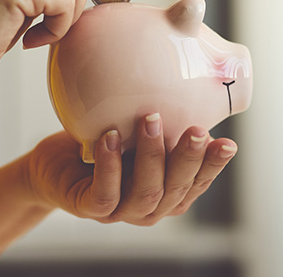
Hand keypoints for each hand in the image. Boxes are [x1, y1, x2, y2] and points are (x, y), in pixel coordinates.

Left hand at [23, 114, 236, 225]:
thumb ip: (162, 119)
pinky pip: (105, 194)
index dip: (213, 166)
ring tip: (150, 120)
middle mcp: (150, 207)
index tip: (228, 143)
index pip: (198, 182)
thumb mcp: (135, 130)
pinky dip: (110, 166)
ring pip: (146, 192)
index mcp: (168, 192)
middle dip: (188, 159)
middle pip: (176, 190)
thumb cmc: (102, 145)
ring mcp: (120, 212)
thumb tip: (186, 70)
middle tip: (197, 130)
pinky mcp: (89, 209)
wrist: (54, 165)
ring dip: (151, 155)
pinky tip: (110, 138)